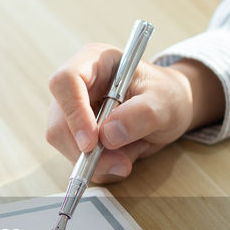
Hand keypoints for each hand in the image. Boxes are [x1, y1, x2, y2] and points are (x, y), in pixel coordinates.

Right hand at [45, 44, 222, 181]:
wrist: (170, 109)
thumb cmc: (167, 95)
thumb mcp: (165, 101)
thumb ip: (142, 114)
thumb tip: (108, 135)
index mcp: (94, 62)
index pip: (65, 82)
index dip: (74, 113)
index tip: (91, 142)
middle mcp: (78, 87)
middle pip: (59, 123)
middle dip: (86, 151)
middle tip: (121, 164)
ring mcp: (74, 113)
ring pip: (67, 147)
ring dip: (100, 160)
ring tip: (133, 149)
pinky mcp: (78, 136)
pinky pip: (80, 161)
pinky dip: (103, 166)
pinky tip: (125, 153)